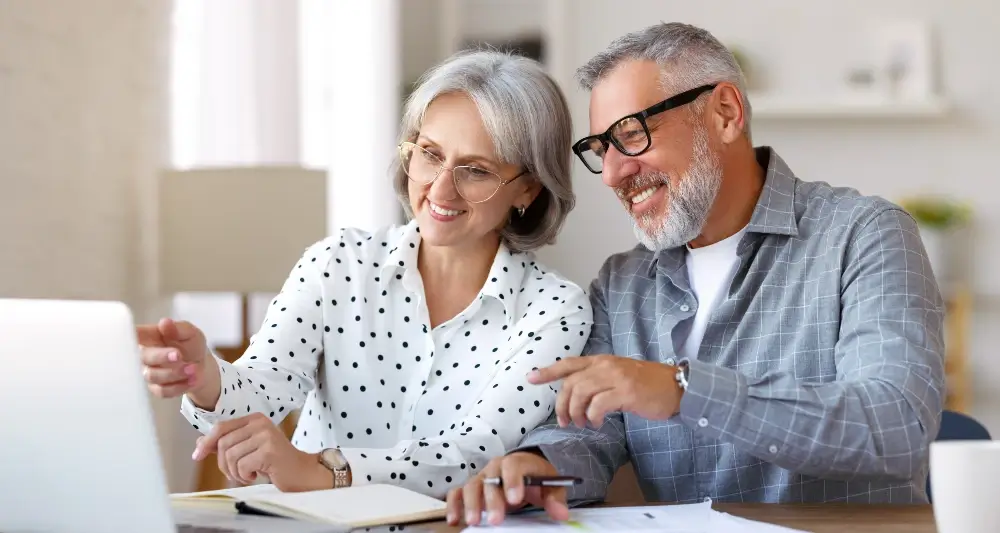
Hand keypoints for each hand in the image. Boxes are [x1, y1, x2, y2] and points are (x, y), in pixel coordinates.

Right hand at [137, 318, 218, 407]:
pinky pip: (162, 391)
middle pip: (142, 357)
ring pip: (153, 376)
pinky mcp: (157, 388)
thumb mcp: (191, 333)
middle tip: (179, 355)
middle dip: (161, 356)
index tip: (134, 334)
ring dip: (175, 373)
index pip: (134, 334)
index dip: (129, 334)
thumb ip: (178, 329)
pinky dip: (179, 386)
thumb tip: (165, 322)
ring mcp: (149, 373)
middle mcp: (145, 355)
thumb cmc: (191, 345)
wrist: (202, 367)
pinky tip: (192, 380)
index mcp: (150, 338)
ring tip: (193, 368)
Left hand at [192, 413, 331, 491]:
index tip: (197, 456)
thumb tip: (200, 443)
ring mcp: (265, 435)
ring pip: (230, 455)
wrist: (301, 472)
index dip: (206, 442)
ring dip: (235, 472)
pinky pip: (241, 465)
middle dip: (224, 464)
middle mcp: (260, 422)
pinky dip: (244, 476)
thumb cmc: (274, 462)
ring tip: (247, 474)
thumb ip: (226, 444)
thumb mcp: (248, 449)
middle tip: (237, 473)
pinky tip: (256, 476)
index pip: (221, 427)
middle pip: (223, 443)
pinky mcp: (269, 450)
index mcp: (255, 418)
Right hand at [445, 451, 568, 526]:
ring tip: (473, 522)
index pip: (513, 466)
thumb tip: (561, 514)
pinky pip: (457, 493)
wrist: (527, 471)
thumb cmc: (538, 478)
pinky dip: (454, 504)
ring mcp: (482, 477)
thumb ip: (555, 498)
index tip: (515, 500)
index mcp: (517, 462)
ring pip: (471, 485)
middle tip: (495, 520)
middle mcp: (496, 467)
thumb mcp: (552, 486)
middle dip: (491, 500)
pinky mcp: (472, 488)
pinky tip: (454, 520)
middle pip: (490, 478)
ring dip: (471, 504)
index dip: (512, 481)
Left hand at [527, 355, 682, 427]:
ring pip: (581, 393)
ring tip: (583, 424)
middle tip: (565, 422)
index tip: (531, 378)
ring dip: (576, 412)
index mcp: (602, 360)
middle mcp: (606, 365)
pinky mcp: (626, 392)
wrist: (676, 387)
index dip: (548, 371)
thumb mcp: (618, 376)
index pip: (569, 363)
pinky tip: (597, 423)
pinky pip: (599, 405)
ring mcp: (616, 377)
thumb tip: (575, 397)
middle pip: (571, 383)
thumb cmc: (646, 385)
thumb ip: (597, 380)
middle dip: (562, 405)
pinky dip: (593, 416)